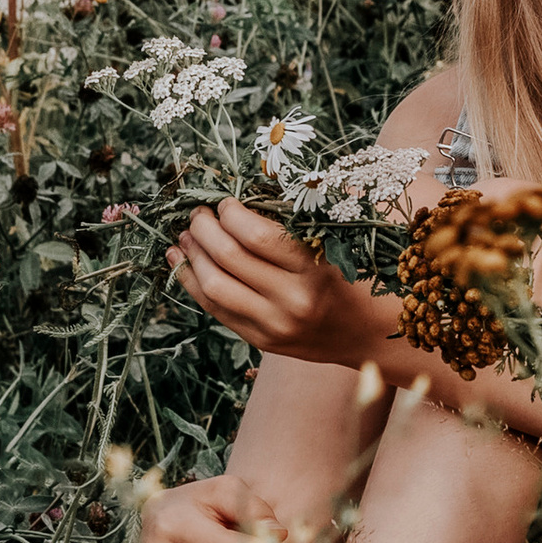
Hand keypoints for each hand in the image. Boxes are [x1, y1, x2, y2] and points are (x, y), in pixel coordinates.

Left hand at [168, 200, 378, 365]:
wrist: (360, 332)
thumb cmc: (345, 278)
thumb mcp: (327, 247)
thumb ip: (287, 228)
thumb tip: (234, 203)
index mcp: (314, 270)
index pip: (259, 237)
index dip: (232, 215)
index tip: (225, 203)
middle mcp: (292, 301)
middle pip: (230, 259)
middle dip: (205, 229)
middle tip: (198, 214)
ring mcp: (273, 325)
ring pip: (214, 286)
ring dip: (192, 255)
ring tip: (186, 236)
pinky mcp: (259, 340)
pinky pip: (214, 309)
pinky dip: (192, 282)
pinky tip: (181, 260)